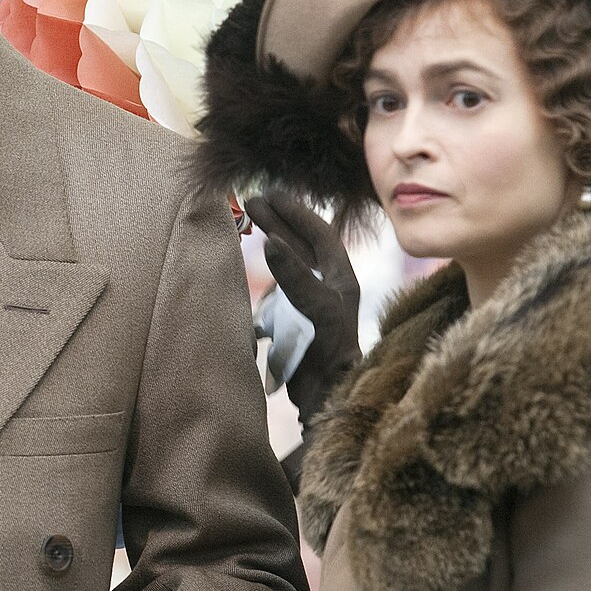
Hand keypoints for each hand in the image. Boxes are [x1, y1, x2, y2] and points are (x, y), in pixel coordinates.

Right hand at [246, 191, 360, 425]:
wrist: (326, 395)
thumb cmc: (329, 352)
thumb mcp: (318, 308)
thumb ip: (295, 276)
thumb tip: (270, 243)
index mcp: (342, 278)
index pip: (319, 233)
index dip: (296, 212)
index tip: (272, 194)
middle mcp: (329, 285)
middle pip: (302, 243)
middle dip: (279, 221)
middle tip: (252, 201)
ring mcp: (311, 300)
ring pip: (290, 260)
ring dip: (271, 240)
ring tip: (249, 222)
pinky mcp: (296, 317)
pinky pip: (280, 282)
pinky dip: (266, 268)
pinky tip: (251, 262)